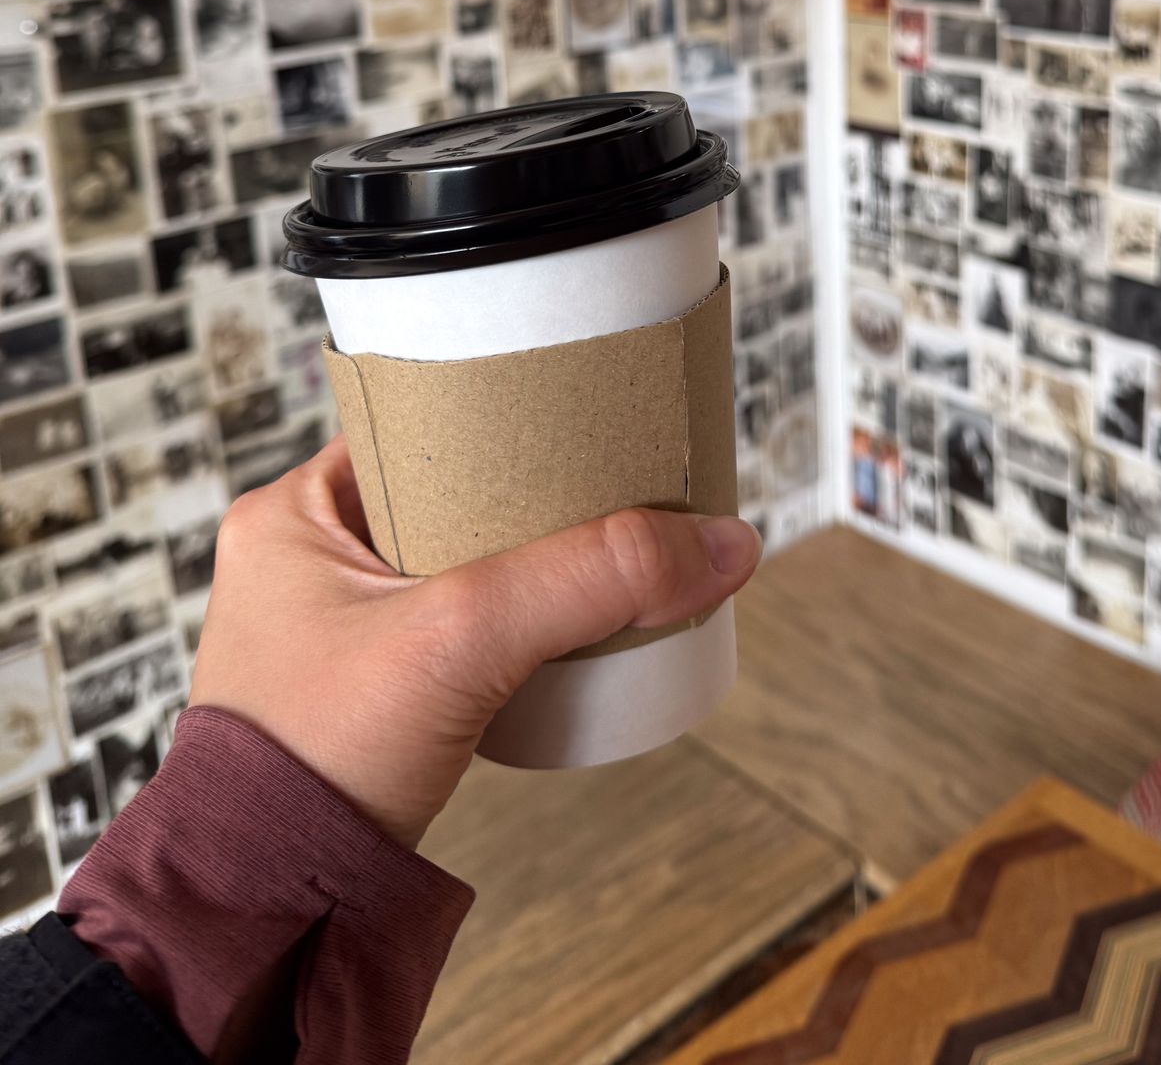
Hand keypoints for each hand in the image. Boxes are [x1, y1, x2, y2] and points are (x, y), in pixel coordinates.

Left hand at [188, 436, 760, 849]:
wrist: (275, 913)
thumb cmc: (317, 763)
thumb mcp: (464, 639)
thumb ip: (592, 580)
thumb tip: (722, 544)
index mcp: (290, 512)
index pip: (417, 421)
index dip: (503, 411)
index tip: (581, 410)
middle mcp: (302, 559)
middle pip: (450, 491)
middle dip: (533, 493)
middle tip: (613, 479)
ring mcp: (331, 631)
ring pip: (460, 562)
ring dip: (528, 560)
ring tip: (605, 546)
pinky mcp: (367, 692)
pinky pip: (457, 625)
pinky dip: (512, 620)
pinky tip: (564, 623)